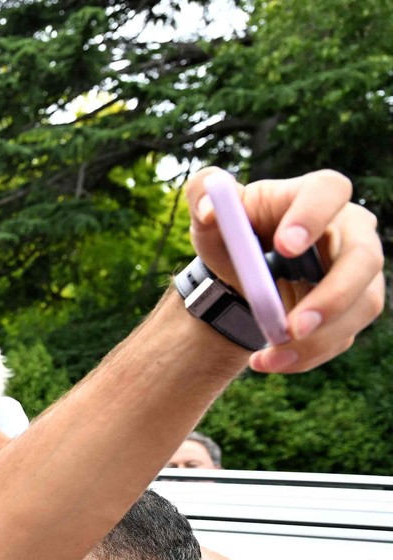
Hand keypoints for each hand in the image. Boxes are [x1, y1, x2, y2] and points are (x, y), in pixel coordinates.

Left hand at [186, 168, 384, 373]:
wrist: (240, 276)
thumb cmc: (232, 235)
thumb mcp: (210, 216)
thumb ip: (202, 195)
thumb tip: (208, 209)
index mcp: (313, 195)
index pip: (329, 191)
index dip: (313, 216)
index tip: (283, 247)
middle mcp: (349, 230)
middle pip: (364, 258)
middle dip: (332, 296)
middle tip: (293, 326)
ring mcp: (359, 271)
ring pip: (362, 305)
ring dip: (319, 338)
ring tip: (271, 354)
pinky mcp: (355, 306)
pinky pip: (343, 335)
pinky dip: (306, 355)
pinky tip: (268, 361)